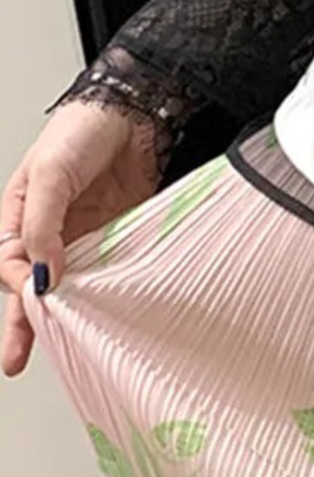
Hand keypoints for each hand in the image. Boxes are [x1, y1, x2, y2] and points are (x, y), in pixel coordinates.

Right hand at [0, 101, 160, 377]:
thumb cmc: (82, 132)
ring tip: (65, 353)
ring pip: (70, 290)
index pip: (6, 264)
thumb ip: (42, 225)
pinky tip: (109, 323)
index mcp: (19, 217)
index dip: (16, 284)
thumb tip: (38, 274)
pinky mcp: (118, 245)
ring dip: (66, 320)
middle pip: (31, 287)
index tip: (34, 295)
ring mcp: (84, 242)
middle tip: (16, 360)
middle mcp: (49, 235)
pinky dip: (108, 301)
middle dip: (23, 324)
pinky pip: (109, 279)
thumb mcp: (51, 175)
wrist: (136, 116)